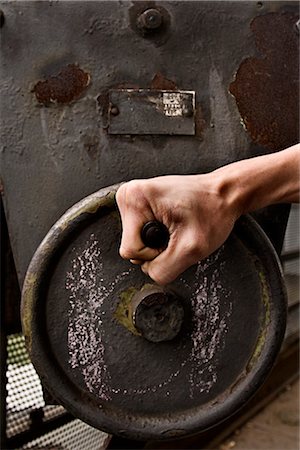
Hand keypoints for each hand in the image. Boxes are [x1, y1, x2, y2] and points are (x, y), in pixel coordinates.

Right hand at [116, 173, 240, 284]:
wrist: (223, 194)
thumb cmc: (213, 211)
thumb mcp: (192, 249)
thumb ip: (165, 270)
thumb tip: (150, 274)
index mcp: (134, 198)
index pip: (130, 251)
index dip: (156, 253)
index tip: (176, 237)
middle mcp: (129, 195)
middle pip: (131, 248)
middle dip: (157, 248)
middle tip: (178, 231)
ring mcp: (134, 198)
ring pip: (137, 243)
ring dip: (159, 242)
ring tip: (178, 225)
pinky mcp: (140, 204)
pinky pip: (142, 235)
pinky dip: (160, 235)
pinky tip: (174, 223)